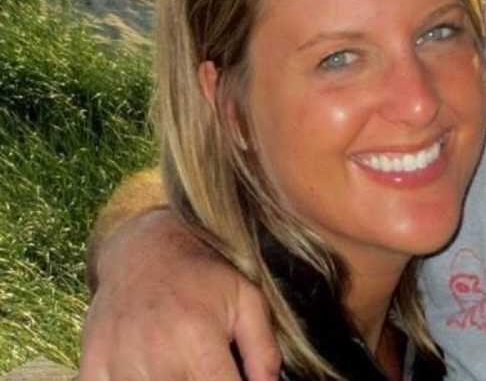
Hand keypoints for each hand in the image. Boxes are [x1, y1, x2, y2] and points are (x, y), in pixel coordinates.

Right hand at [80, 208, 281, 380]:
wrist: (144, 248)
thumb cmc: (202, 275)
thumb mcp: (246, 298)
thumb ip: (263, 349)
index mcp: (198, 339)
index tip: (232, 378)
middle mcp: (157, 355)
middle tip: (204, 367)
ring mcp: (119, 363)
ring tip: (182, 364)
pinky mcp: (92, 367)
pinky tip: (149, 370)